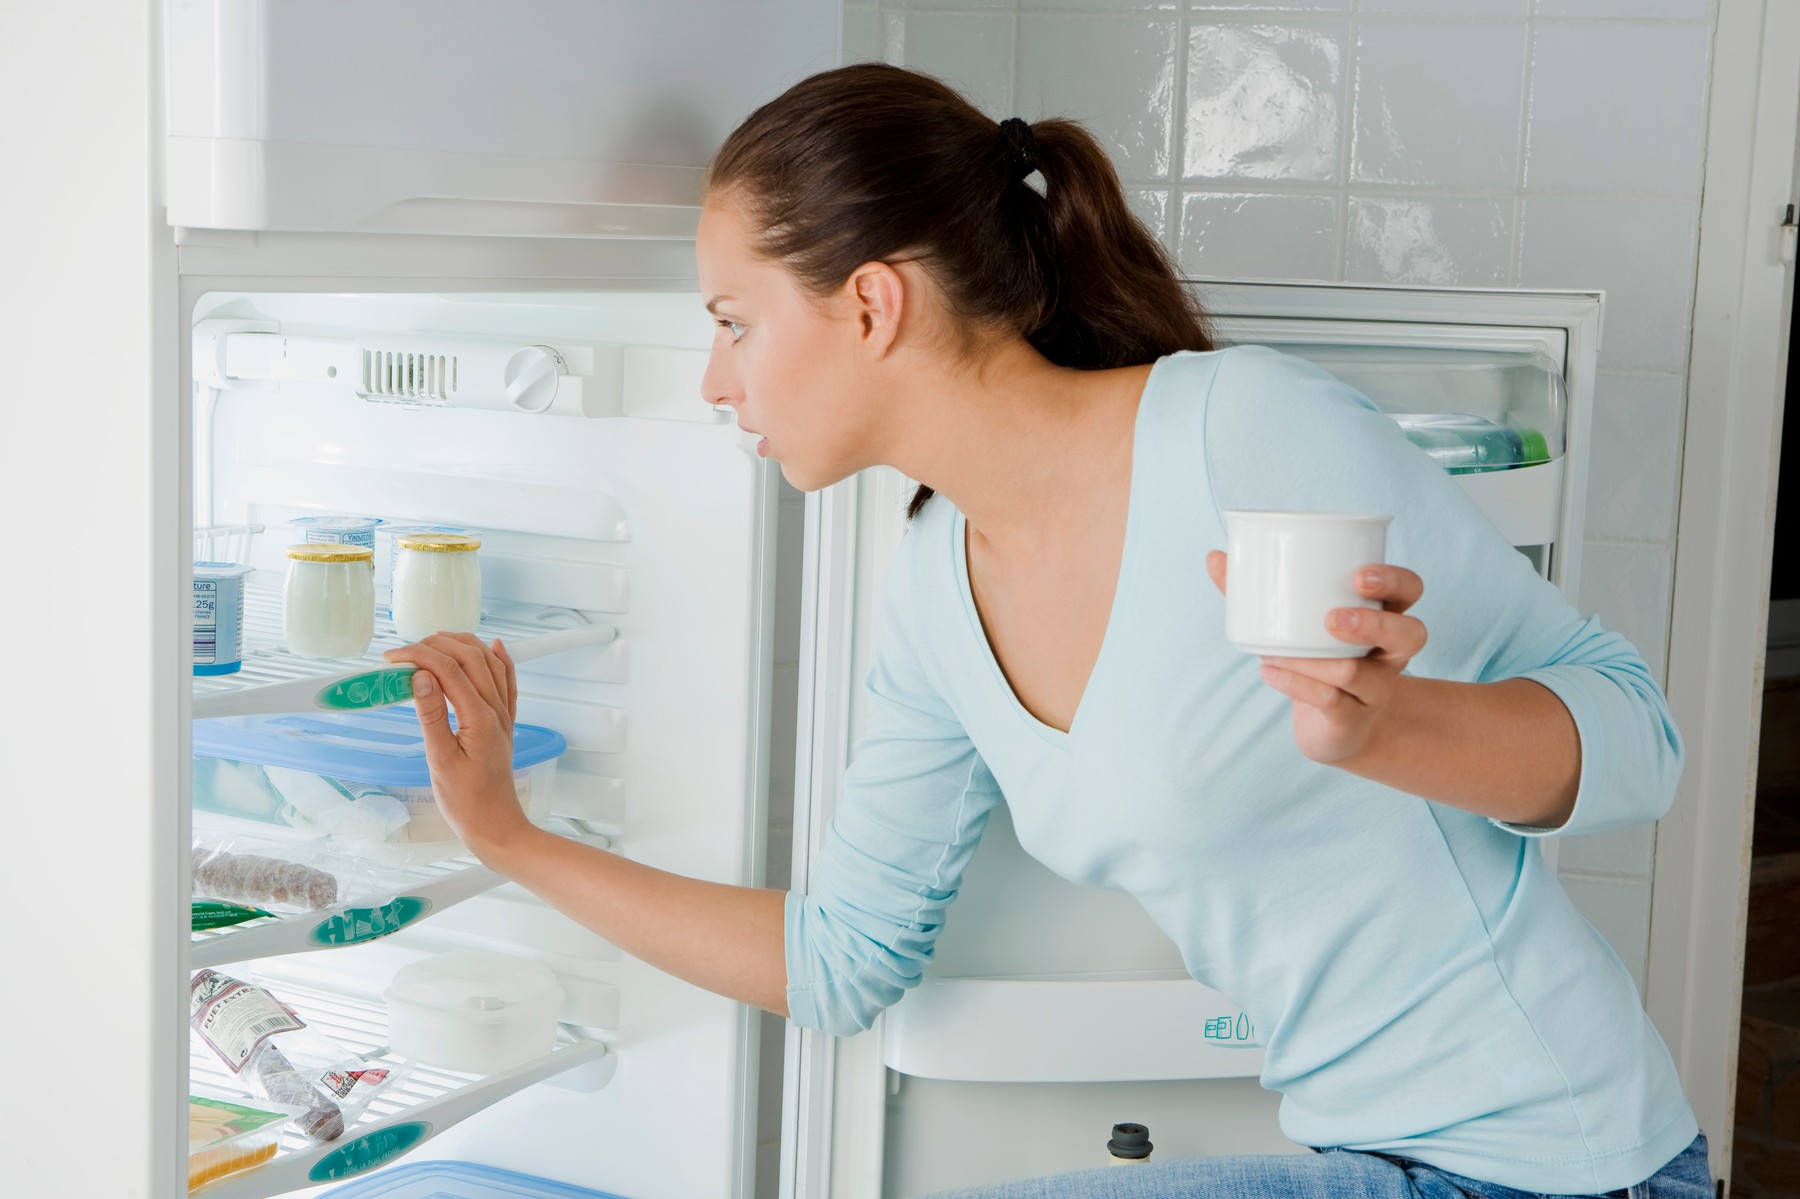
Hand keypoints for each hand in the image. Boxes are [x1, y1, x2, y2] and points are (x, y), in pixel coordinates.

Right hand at [382, 632, 531, 857]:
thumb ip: (431, 716)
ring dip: (465, 645)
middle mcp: (496, 710)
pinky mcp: (504, 723)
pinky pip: (507, 681)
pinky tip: (493, 646)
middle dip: (439, 645)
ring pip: (490, 664)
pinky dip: (499, 659)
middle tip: (406, 650)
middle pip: (472, 658)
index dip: (419, 656)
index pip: (449, 671)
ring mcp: (503, 715)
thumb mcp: (440, 760)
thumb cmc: (465, 801)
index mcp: (479, 718)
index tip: (392, 658)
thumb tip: (420, 677)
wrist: (495, 825)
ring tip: (436, 640)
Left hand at [1206, 551, 1428, 764]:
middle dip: (1373, 624)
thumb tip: (1214, 557)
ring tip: (1276, 650)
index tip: (1358, 575)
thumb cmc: (1316, 660)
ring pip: (1358, 673)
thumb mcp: (1294, 625)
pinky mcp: (1352, 719)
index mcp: (1385, 618)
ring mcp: (1375, 689)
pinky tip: (1268, 673)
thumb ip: (1257, 592)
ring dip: (1315, 660)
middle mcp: (1390, 654)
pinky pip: (1331, 703)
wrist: (1335, 729)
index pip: (1409, 591)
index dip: (1393, 581)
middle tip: (1332, 619)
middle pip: (1410, 634)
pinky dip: (1296, 685)